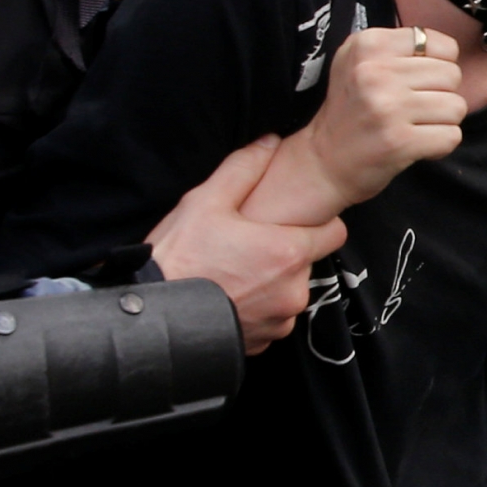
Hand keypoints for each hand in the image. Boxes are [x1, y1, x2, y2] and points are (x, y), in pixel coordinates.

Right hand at [147, 135, 349, 353]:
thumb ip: (244, 168)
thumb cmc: (180, 258)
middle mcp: (294, 291)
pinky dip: (256, 308)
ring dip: (270, 283)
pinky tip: (227, 296)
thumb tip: (269, 141)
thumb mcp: (206, 201)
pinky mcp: (264, 344)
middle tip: (246, 246)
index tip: (292, 221)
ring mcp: (280, 321)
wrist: (152, 319)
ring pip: (288, 293)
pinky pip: (271, 319)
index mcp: (288, 253)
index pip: (334, 232)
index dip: (316, 223)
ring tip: (232, 273)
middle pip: (306, 263)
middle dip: (283, 254)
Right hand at [244, 27, 466, 226]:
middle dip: (442, 95)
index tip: (416, 84)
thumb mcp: (358, 62)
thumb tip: (449, 50)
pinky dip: (440, 145)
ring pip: (456, 106)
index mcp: (368, 44)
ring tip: (415, 127)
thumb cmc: (351, 111)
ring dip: (442, 122)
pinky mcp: (399, 141)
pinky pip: (452, 136)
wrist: (323, 162)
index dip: (439, 68)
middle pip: (452, 75)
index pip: (443, 46)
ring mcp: (387, 107)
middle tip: (415, 110)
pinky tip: (416, 145)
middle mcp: (375, 71)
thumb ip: (399, 48)